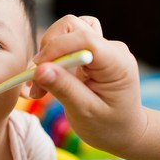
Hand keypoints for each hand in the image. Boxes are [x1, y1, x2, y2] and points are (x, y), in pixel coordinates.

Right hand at [31, 15, 146, 153]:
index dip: (56, 48)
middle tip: (36, 83)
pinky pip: (67, 44)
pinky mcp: (91, 53)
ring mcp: (102, 48)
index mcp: (118, 63)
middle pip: (72, 27)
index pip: (85, 38)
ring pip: (67, 31)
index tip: (36, 71)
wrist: (124, 132)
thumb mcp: (85, 112)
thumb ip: (64, 89)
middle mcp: (111, 49)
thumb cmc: (109, 127)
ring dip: (49, 53)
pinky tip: (48, 80)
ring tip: (40, 84)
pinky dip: (53, 58)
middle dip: (49, 51)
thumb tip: (39, 69)